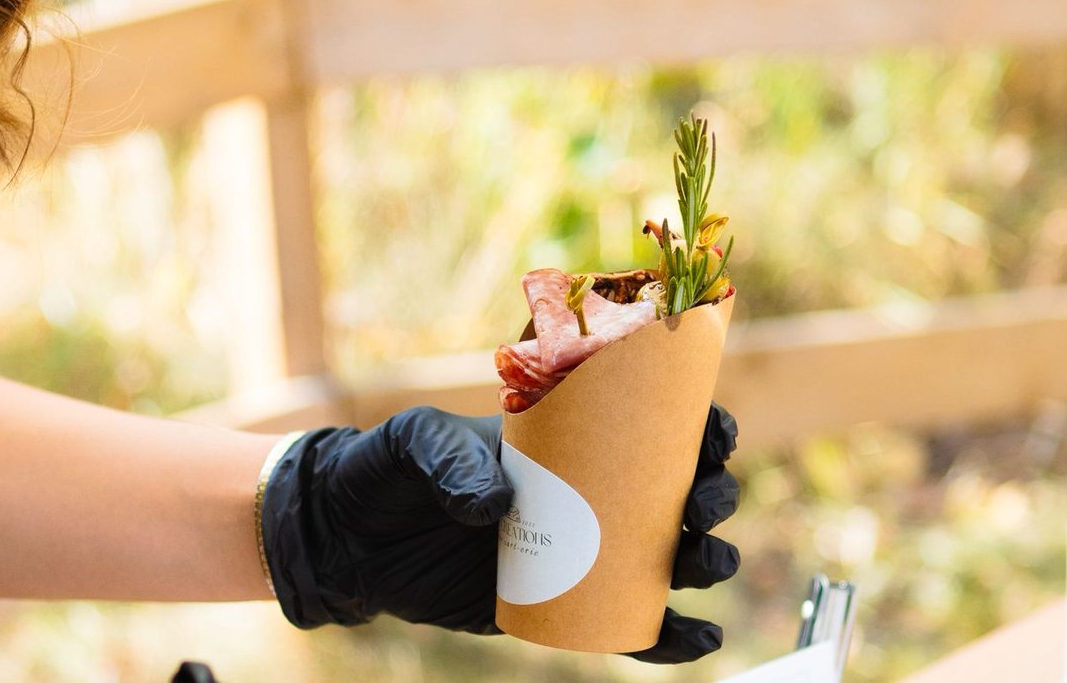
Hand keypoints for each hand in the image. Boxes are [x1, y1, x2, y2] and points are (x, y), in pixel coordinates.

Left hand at [261, 404, 739, 661]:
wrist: (351, 539)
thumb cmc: (389, 472)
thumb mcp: (416, 444)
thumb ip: (449, 461)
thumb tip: (495, 507)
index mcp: (567, 439)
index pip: (650, 425)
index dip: (699, 428)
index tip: (715, 436)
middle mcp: (586, 493)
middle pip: (677, 492)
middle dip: (713, 497)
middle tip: (702, 507)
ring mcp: (579, 550)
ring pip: (668, 558)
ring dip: (705, 561)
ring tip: (703, 566)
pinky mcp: (563, 603)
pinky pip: (629, 625)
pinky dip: (669, 638)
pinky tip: (699, 641)